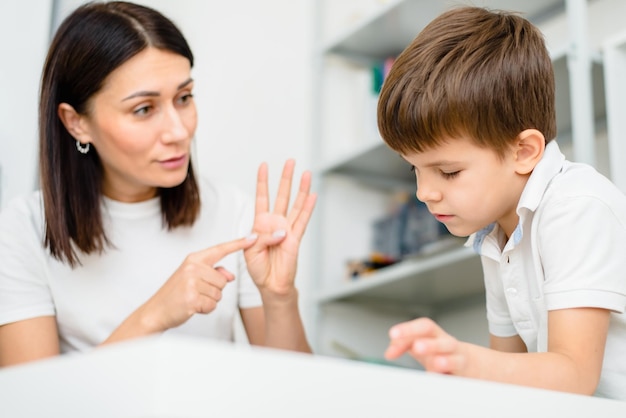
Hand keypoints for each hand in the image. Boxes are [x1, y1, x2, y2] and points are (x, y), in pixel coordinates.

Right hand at [139, 236, 256, 331]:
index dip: (238, 244)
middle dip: (214, 290)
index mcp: (194, 259)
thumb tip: (231, 276)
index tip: (254, 237)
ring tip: (193, 299)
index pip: (220, 249)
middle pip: (223, 280)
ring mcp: (191, 282)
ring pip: (219, 294)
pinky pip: (212, 305)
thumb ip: (213, 273)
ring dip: (209, 301)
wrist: (156, 311)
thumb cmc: (176, 294)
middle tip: (195, 292)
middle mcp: (193, 268)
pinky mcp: (192, 298)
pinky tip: (192, 307)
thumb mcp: (193, 278)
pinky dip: (205, 310)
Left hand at [244, 159, 316, 296]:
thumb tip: (281, 231)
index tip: (264, 166)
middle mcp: (275, 223)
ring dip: (301, 188)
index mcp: (260, 223)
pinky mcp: (296, 238)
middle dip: (286, 178)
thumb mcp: (250, 250)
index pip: (262, 198)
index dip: (263, 182)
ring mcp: (287, 229)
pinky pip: (303, 220)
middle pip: (282, 195)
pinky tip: (313, 195)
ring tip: (306, 173)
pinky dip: (308, 208)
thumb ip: (263, 237)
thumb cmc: (258, 268)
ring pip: (296, 204)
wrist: (270, 284)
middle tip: (290, 161)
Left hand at [385, 317, 464, 373]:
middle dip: (429, 342)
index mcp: (434, 334)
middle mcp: (446, 342)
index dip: (408, 330)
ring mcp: (457, 357)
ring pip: (453, 356)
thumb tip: (389, 352)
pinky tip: (440, 380)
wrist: (470, 363)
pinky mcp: (464, 372)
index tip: (393, 335)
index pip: (423, 326)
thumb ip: (402, 345)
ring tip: (435, 364)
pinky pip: (458, 373)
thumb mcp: (420, 346)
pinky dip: (449, 377)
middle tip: (417, 347)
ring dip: (444, 359)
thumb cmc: (439, 352)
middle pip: (442, 339)